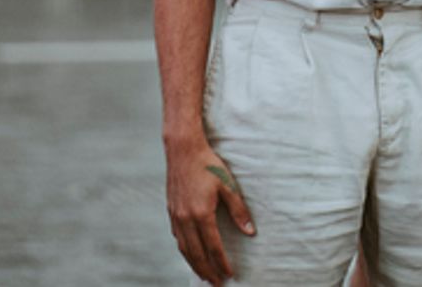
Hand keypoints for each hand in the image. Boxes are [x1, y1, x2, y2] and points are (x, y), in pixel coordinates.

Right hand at [165, 140, 254, 284]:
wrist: (183, 150)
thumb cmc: (208, 165)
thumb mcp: (228, 185)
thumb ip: (239, 210)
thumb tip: (250, 232)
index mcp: (201, 214)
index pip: (213, 246)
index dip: (221, 263)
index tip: (229, 275)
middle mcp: (186, 218)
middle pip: (196, 253)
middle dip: (207, 271)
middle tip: (217, 284)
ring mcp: (176, 216)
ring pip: (184, 248)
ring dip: (194, 264)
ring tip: (204, 276)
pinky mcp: (171, 211)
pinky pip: (178, 238)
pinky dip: (185, 251)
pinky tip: (191, 254)